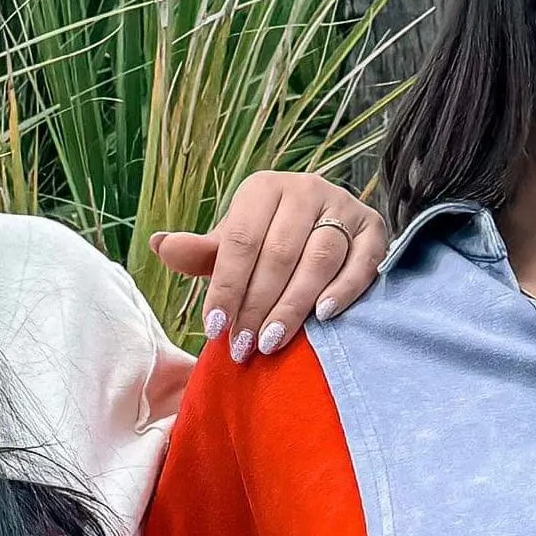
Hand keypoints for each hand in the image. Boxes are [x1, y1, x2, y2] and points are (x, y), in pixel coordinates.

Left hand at [151, 173, 387, 359]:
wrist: (329, 224)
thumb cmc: (273, 239)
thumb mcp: (236, 244)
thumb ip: (202, 252)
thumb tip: (160, 246)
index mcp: (264, 188)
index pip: (241, 240)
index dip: (226, 287)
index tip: (215, 328)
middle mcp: (305, 190)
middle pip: (278, 254)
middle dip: (257, 305)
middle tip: (245, 347)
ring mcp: (344, 207)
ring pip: (318, 260)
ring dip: (294, 306)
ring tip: (274, 341)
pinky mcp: (374, 229)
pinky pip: (361, 262)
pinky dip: (343, 290)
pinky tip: (324, 316)